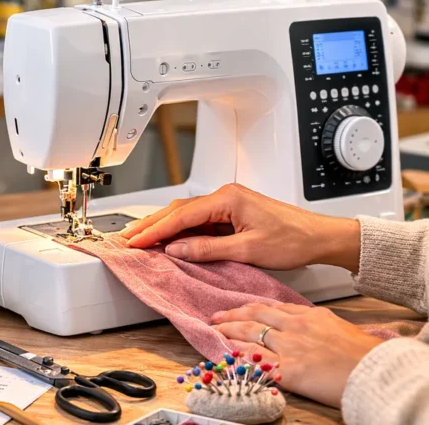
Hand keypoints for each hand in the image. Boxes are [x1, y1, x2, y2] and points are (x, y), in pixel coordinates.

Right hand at [120, 184, 360, 271]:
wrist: (319, 237)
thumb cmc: (293, 240)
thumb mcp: (247, 250)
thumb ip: (208, 249)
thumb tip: (176, 250)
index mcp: (227, 199)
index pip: (181, 215)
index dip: (155, 230)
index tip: (135, 241)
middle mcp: (224, 196)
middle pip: (177, 210)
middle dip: (150, 225)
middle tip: (126, 238)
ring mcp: (227, 204)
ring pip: (185, 214)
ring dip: (163, 227)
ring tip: (140, 239)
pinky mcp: (230, 213)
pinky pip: (197, 221)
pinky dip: (179, 231)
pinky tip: (168, 240)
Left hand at [211, 303, 383, 406]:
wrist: (375, 371)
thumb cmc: (363, 353)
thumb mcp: (338, 327)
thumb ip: (317, 323)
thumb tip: (307, 323)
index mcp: (308, 315)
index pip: (271, 307)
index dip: (251, 308)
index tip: (239, 309)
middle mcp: (294, 327)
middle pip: (254, 316)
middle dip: (232, 315)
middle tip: (216, 316)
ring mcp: (289, 347)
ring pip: (249, 333)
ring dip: (228, 331)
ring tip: (214, 330)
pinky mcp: (287, 369)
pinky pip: (254, 359)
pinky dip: (237, 355)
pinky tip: (225, 352)